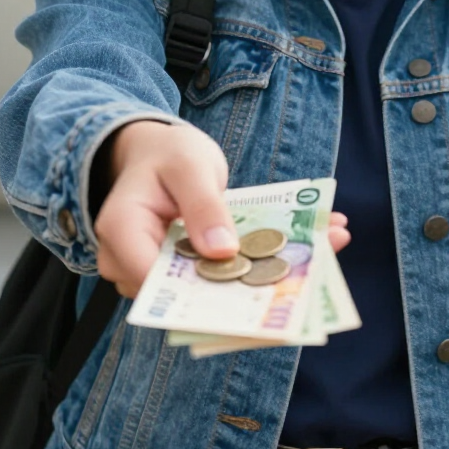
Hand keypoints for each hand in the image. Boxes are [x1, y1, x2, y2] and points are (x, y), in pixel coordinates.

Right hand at [94, 120, 350, 296]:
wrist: (157, 153)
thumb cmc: (166, 153)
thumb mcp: (188, 165)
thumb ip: (203, 205)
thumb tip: (223, 252)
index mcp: (121, 234)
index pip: (154, 283)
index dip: (202, 292)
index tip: (257, 287)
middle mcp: (132, 265)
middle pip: (190, 296)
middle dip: (251, 288)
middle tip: (313, 267)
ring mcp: (160, 276)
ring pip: (213, 291)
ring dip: (266, 275)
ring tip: (327, 245)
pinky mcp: (189, 276)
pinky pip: (223, 278)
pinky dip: (263, 264)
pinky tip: (313, 242)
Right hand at [95, 120, 235, 297]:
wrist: (157, 153)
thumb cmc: (170, 154)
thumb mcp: (193, 166)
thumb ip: (205, 205)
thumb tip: (222, 251)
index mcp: (120, 225)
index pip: (147, 276)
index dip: (187, 286)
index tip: (231, 283)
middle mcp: (116, 253)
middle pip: (157, 292)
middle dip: (199, 288)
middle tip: (244, 276)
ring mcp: (129, 266)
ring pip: (167, 295)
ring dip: (201, 284)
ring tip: (236, 265)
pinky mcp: (148, 271)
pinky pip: (173, 287)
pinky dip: (198, 279)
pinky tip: (221, 263)